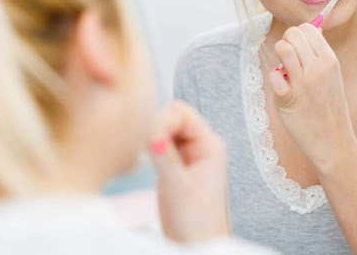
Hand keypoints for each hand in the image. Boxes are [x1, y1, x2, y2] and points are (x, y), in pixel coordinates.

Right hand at [148, 100, 229, 242]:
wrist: (197, 244)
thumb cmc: (197, 221)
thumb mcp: (178, 187)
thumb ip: (165, 157)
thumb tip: (152, 134)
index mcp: (209, 145)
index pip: (183, 113)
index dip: (163, 121)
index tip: (150, 140)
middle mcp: (200, 145)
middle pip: (173, 116)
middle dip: (157, 126)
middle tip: (147, 148)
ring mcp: (187, 153)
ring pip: (164, 128)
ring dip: (152, 136)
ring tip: (147, 156)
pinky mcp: (174, 163)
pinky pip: (159, 143)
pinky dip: (150, 146)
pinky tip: (147, 160)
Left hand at [268, 23, 354, 169]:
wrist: (332, 141)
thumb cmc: (329, 106)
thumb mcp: (333, 76)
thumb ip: (320, 54)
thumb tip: (312, 28)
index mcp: (330, 60)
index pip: (307, 28)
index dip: (297, 35)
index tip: (297, 48)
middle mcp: (318, 68)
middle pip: (293, 34)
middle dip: (286, 42)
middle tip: (288, 59)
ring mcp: (303, 83)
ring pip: (283, 49)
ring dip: (278, 55)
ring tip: (284, 69)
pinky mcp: (287, 99)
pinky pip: (274, 75)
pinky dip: (275, 78)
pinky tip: (282, 87)